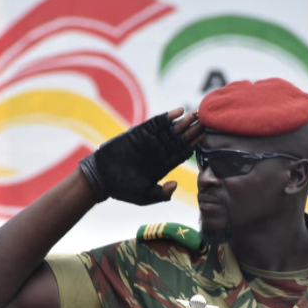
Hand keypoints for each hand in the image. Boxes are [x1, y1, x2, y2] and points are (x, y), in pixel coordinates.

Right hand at [79, 108, 203, 204]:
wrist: (100, 178)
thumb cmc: (122, 190)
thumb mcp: (144, 196)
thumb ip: (161, 193)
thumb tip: (175, 185)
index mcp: (162, 166)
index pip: (182, 153)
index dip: (194, 144)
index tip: (205, 136)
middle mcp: (158, 152)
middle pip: (180, 139)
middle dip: (193, 130)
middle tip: (206, 120)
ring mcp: (149, 142)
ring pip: (170, 130)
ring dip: (184, 122)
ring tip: (196, 113)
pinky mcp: (137, 134)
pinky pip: (154, 124)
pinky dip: (166, 118)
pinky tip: (178, 112)